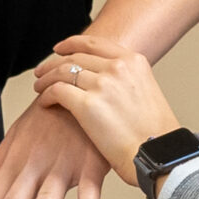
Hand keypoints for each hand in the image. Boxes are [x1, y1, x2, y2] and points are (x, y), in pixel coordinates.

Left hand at [32, 35, 184, 182]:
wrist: (159, 155)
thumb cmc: (155, 135)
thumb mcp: (148, 93)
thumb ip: (127, 82)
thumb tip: (108, 84)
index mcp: (134, 62)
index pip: (95, 43)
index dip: (71, 44)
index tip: (59, 49)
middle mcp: (118, 67)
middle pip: (75, 57)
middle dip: (53, 64)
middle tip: (42, 72)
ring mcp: (102, 84)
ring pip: (62, 72)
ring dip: (46, 79)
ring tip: (39, 88)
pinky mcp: (88, 105)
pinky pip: (57, 92)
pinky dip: (46, 96)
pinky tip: (44, 103)